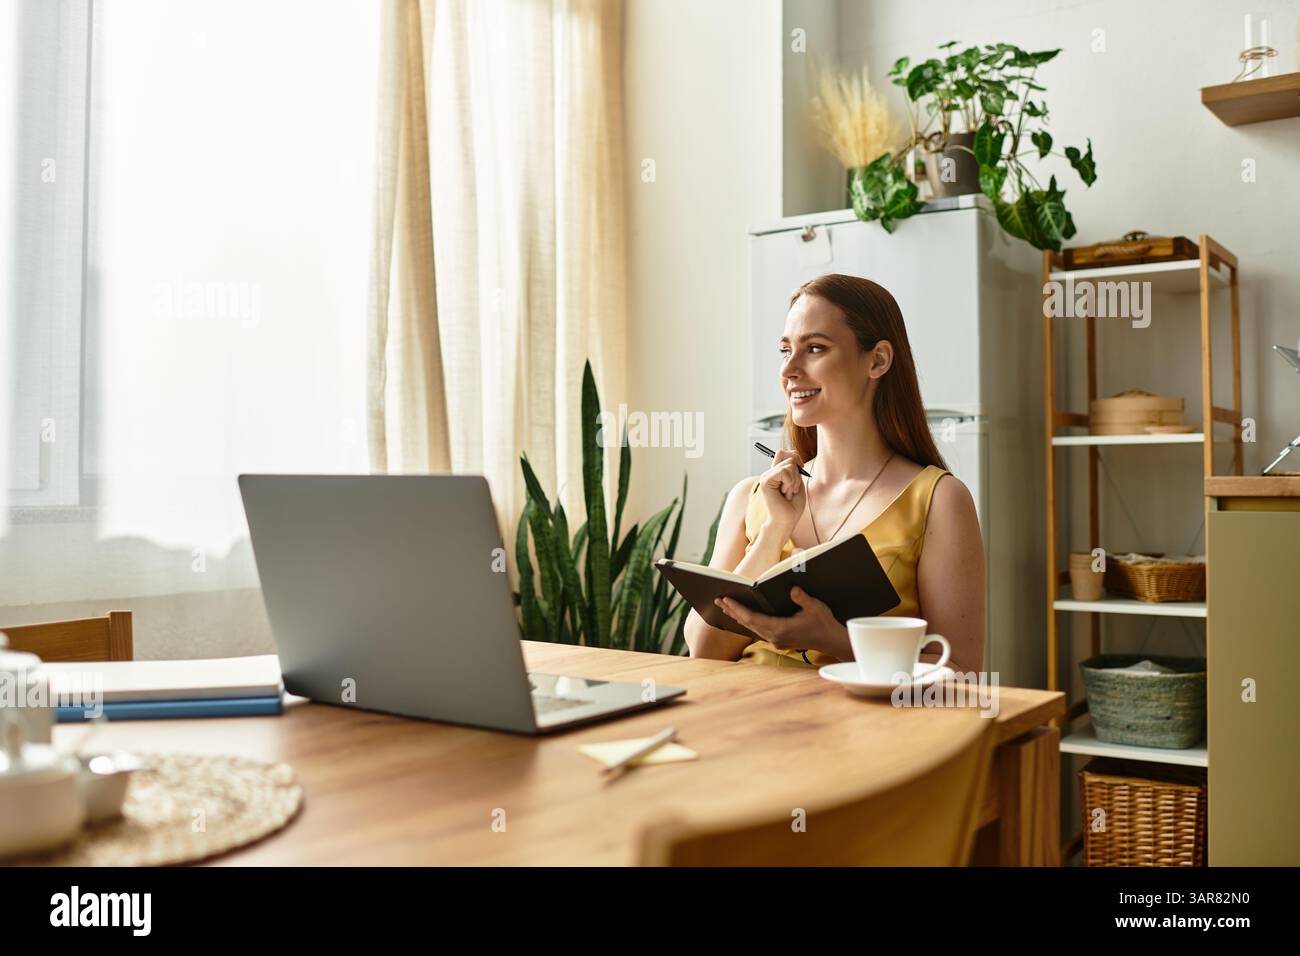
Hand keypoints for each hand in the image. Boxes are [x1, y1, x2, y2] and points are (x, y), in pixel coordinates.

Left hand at [714, 586, 845, 656]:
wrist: (832, 640)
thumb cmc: (823, 623)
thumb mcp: (815, 607)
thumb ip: (802, 598)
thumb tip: (792, 589)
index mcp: (780, 629)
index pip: (752, 618)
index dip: (738, 608)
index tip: (726, 599)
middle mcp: (774, 637)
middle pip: (748, 623)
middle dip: (732, 611)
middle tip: (717, 600)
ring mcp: (776, 640)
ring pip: (751, 627)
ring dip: (738, 616)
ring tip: (725, 606)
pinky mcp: (778, 640)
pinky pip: (758, 630)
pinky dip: (748, 621)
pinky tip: (742, 615)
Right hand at [758, 450, 806, 538]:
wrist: (786, 521)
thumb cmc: (792, 506)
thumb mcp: (797, 482)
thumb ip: (794, 468)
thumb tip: (792, 452)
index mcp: (776, 474)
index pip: (784, 453)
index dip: (795, 457)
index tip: (800, 469)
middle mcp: (769, 473)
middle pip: (789, 458)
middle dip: (797, 475)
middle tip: (791, 490)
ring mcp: (766, 477)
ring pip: (789, 465)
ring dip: (794, 481)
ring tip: (788, 493)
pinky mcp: (766, 481)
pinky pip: (784, 472)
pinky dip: (790, 482)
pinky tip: (785, 493)